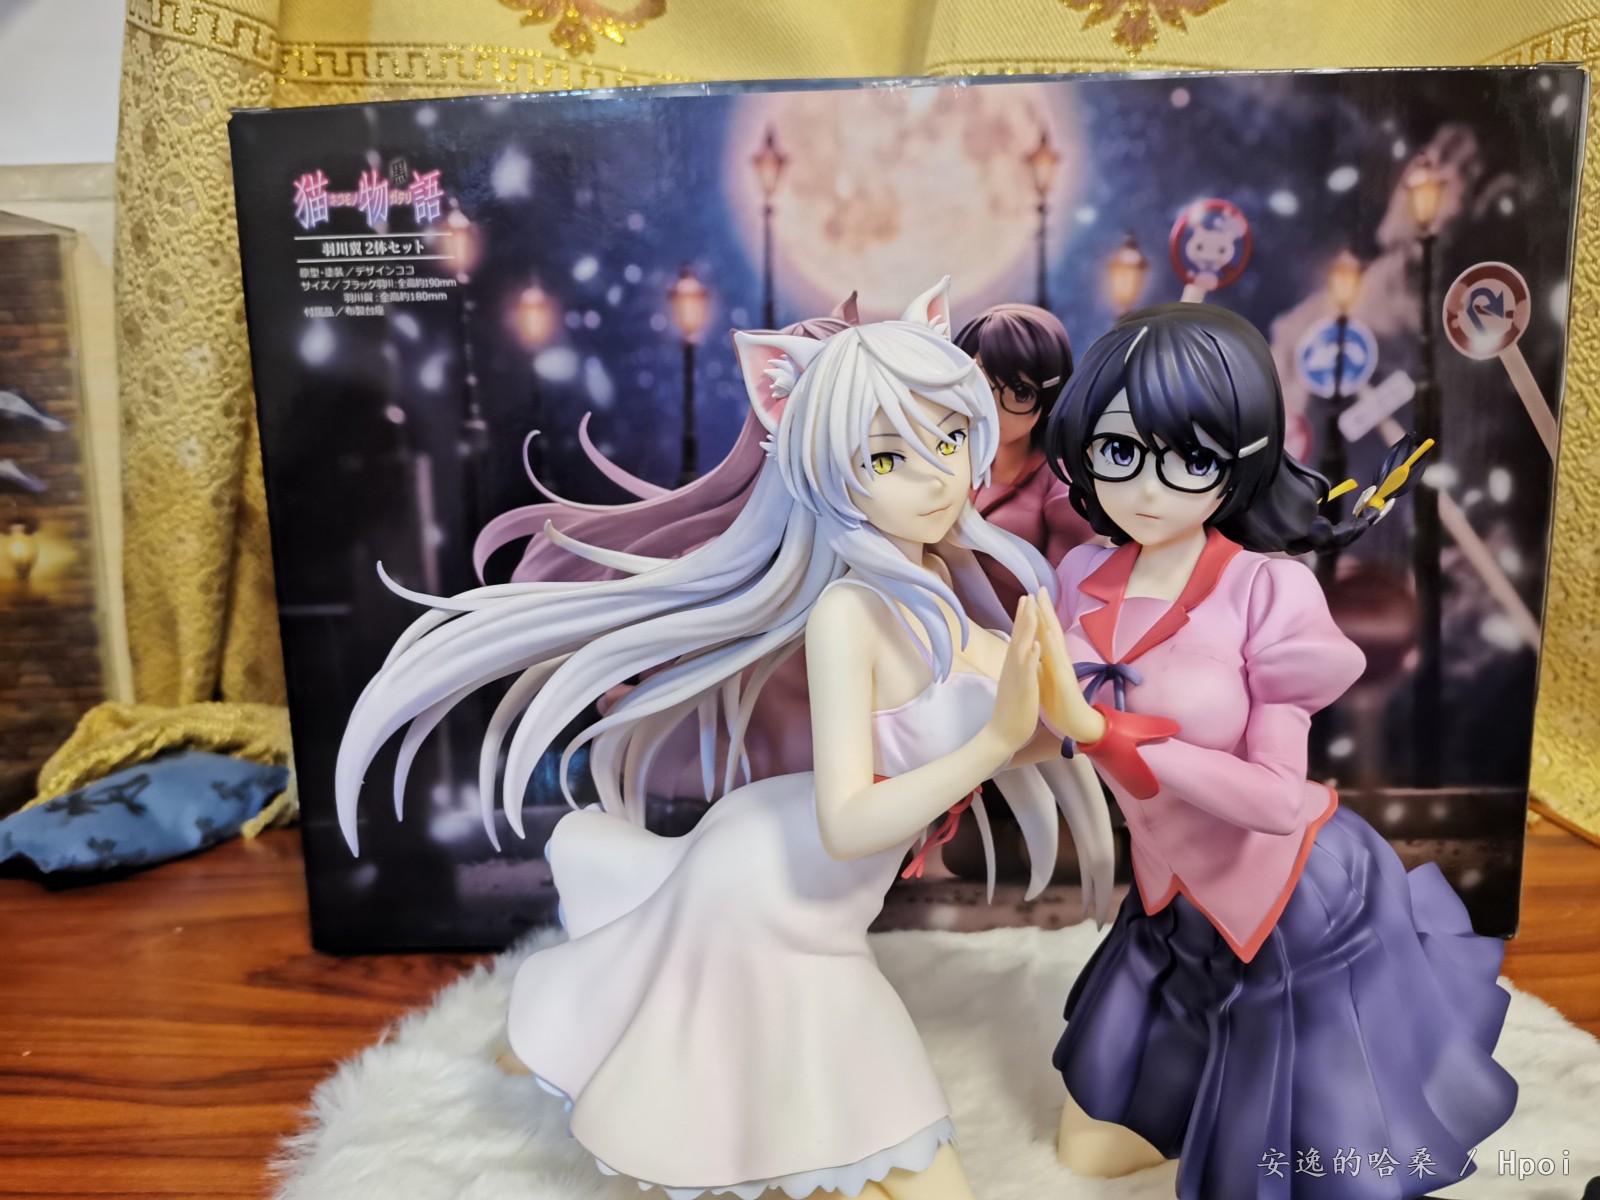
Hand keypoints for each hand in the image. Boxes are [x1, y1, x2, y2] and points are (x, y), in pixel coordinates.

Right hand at [986, 595, 1043, 753]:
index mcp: (1013, 666)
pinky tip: (1038, 644)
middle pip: (1018, 637)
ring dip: (1027, 629)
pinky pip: (1028, 671)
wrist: (1001, 734)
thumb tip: (1020, 656)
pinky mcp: (1023, 689)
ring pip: (1022, 648)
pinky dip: (1033, 656)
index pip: (1017, 637)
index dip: (1021, 618)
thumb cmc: (1011, 710)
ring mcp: (1016, 677)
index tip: (1025, 599)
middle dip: (1024, 615)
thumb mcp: (1015, 683)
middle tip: (1028, 594)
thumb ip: (1018, 668)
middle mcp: (1012, 667)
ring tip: (1032, 610)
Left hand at [1035, 588, 1105, 744]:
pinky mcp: (1064, 679)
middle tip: (1040, 587)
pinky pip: (1057, 660)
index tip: (1032, 595)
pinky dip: (1051, 645)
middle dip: (1046, 608)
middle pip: (1052, 629)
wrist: (1075, 723)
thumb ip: (1039, 663)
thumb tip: (1031, 650)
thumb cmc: (1059, 701)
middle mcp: (1059, 659)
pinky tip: (1047, 632)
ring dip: (1049, 620)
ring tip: (1043, 601)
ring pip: (1055, 639)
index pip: (1045, 632)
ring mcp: (1063, 667)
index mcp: (1052, 659)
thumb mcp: (1044, 678)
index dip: (1039, 614)